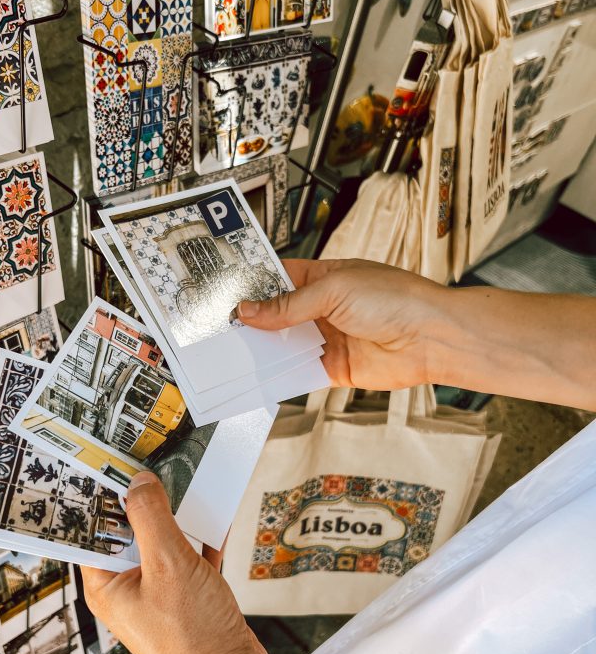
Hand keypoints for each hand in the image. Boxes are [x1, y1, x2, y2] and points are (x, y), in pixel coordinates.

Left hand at [80, 472, 270, 653]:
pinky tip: (216, 516)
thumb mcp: (168, 566)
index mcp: (106, 586)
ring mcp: (160, 595)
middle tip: (151, 462)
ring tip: (187, 480)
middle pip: (127, 533)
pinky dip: (202, 539)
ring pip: (163, 543)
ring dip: (177, 517)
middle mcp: (128, 590)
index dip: (96, 497)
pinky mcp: (189, 599)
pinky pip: (191, 558)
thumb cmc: (193, 639)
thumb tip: (137, 483)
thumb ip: (151, 519)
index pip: (89, 532)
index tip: (105, 463)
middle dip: (143, 500)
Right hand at [238, 258, 447, 390]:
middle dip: (254, 322)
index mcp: (325, 278)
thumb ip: (289, 305)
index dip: (254, 286)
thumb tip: (250, 311)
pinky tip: (261, 376)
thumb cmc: (397, 300)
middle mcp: (324, 308)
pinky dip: (282, 375)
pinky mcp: (334, 367)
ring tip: (233, 353)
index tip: (227, 294)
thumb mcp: (334, 291)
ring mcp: (329, 338)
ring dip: (265, 350)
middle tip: (223, 328)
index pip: (280, 278)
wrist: (431, 338)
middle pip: (279, 315)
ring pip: (286, 345)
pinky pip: (300, 372)